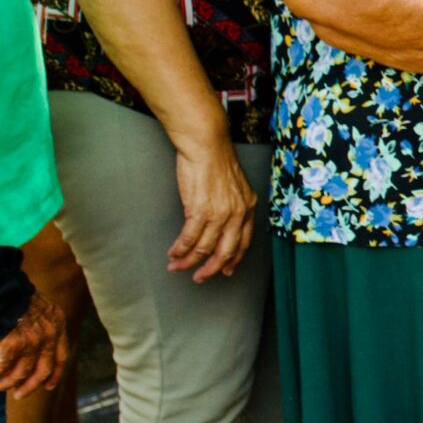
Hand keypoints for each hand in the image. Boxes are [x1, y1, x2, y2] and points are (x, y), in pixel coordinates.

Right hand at [0, 291, 66, 395]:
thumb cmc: (12, 297)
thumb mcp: (38, 309)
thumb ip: (42, 328)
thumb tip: (34, 355)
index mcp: (58, 324)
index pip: (61, 356)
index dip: (55, 374)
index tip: (48, 387)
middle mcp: (49, 334)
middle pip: (43, 370)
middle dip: (30, 386)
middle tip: (18, 395)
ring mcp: (32, 342)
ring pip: (20, 373)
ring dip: (7, 383)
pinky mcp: (11, 347)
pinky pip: (0, 369)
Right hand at [165, 131, 257, 281]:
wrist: (207, 145)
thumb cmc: (216, 161)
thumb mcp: (235, 186)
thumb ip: (233, 205)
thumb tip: (224, 222)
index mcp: (248, 207)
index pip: (244, 241)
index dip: (234, 259)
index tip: (226, 270)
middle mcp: (237, 213)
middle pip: (226, 251)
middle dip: (212, 268)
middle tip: (200, 277)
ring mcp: (219, 214)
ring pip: (204, 248)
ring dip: (189, 261)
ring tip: (177, 266)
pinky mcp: (199, 210)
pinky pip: (189, 239)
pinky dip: (180, 249)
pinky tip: (173, 253)